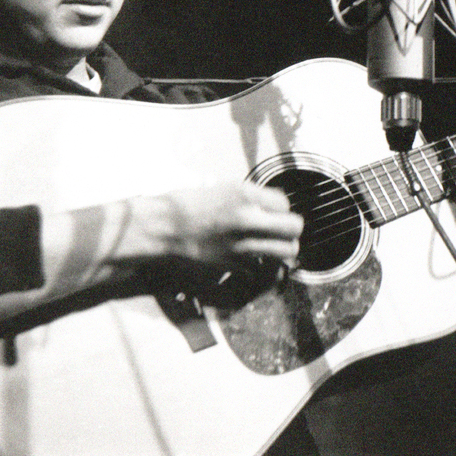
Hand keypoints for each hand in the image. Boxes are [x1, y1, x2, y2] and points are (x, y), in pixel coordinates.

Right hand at [113, 182, 303, 267]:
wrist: (161, 229)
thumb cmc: (185, 205)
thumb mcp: (221, 189)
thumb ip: (249, 197)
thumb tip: (270, 206)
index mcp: (244, 194)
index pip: (284, 203)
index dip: (280, 209)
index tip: (273, 212)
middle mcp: (248, 218)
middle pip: (294, 227)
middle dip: (291, 230)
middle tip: (283, 231)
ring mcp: (242, 243)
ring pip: (286, 251)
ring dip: (284, 249)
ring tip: (276, 247)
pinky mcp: (233, 264)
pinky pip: (261, 266)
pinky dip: (261, 265)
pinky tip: (252, 259)